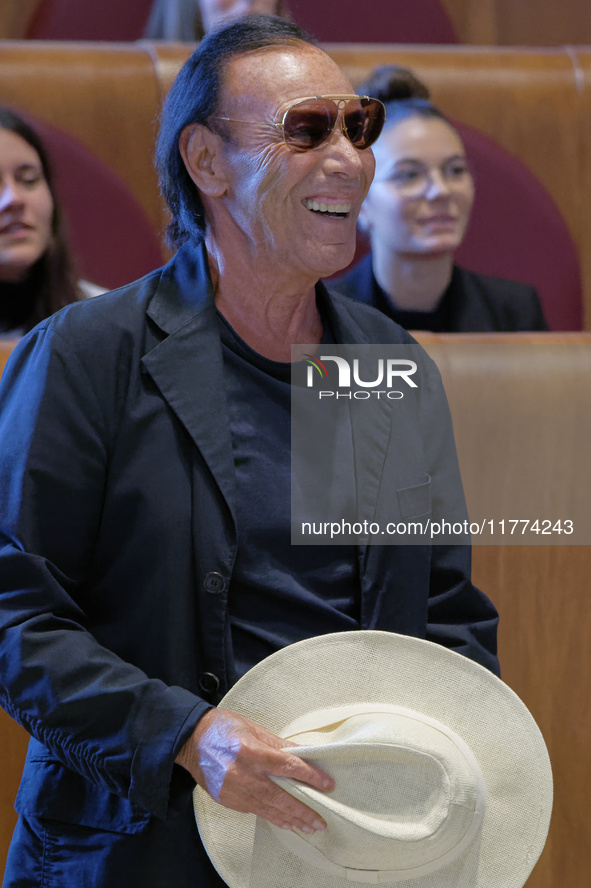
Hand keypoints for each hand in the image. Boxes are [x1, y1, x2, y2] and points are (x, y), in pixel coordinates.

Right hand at [175, 707, 333, 831]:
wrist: (189, 740)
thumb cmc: (222, 728)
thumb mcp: (253, 728)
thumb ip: (278, 744)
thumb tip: (303, 753)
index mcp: (252, 751)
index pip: (288, 766)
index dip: (310, 777)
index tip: (327, 784)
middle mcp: (244, 774)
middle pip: (280, 797)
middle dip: (303, 810)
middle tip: (320, 820)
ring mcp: (235, 790)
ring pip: (268, 809)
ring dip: (290, 819)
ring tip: (308, 826)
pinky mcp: (228, 800)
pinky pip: (255, 811)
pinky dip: (272, 817)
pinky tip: (284, 821)